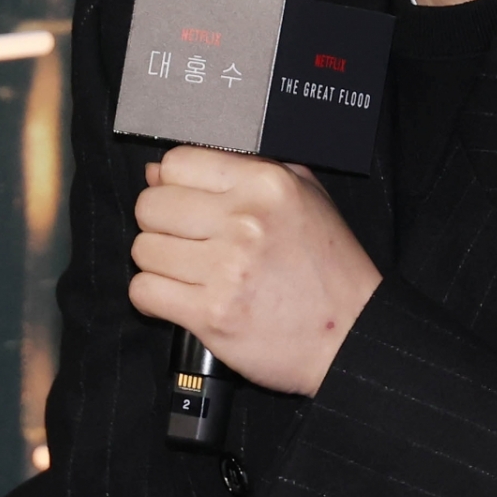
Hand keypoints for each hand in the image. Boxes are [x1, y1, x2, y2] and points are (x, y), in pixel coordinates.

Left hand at [129, 146, 381, 395]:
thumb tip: (157, 172)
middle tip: (186, 241)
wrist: (352, 334)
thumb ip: (241, 171)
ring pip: (143, 250)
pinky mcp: (211, 314)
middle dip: (161, 224)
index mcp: (267, 184)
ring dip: (159, 263)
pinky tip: (180, 297)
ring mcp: (226, 269)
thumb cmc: (329, 267)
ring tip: (189, 272)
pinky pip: (144, 292)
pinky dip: (153, 297)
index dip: (172, 183)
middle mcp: (245, 221)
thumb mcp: (305, 196)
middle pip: (151, 206)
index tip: (184, 202)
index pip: (177, 163)